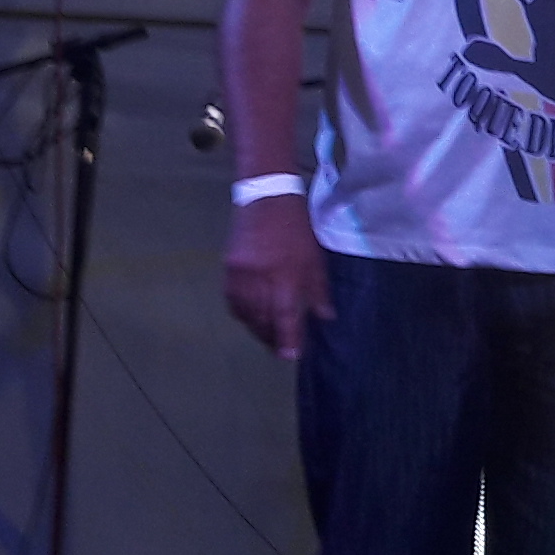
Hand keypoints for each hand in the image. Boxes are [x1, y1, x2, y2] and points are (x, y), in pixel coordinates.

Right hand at [225, 197, 334, 358]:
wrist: (265, 198)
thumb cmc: (296, 229)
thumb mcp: (315, 258)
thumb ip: (318, 291)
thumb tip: (325, 318)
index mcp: (287, 275)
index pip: (285, 317)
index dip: (288, 340)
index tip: (291, 356)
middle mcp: (261, 278)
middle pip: (262, 320)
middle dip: (271, 338)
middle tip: (279, 348)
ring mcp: (241, 274)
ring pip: (245, 314)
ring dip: (256, 328)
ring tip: (266, 334)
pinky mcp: (228, 269)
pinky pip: (232, 301)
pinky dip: (242, 313)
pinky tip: (250, 315)